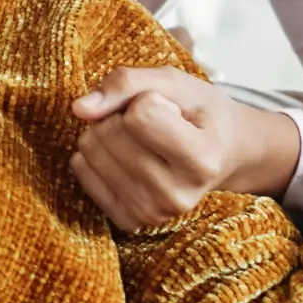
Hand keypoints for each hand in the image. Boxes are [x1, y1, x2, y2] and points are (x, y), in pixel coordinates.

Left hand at [70, 67, 299, 229]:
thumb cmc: (198, 113)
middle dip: (122, 114)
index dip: (147, 99)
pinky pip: (80, 169)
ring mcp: (153, 213)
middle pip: (110, 132)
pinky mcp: (128, 219)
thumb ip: (126, 83)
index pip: (139, 114)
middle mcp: (179, 196)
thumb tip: (79, 109)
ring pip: (90, 149)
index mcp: (202, 160)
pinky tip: (125, 156)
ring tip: (142, 139)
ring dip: (106, 131)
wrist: (223, 154)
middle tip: (154, 124)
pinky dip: (94, 152)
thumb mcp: (174, 83)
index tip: (171, 110)